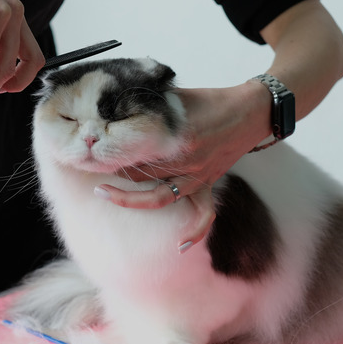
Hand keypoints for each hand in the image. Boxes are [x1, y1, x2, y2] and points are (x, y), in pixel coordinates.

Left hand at [95, 83, 270, 249]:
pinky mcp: (208, 184)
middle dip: (114, 168)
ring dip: (130, 198)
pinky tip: (179, 246)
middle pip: (140, 173)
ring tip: (104, 193)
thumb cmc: (212, 100)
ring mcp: (198, 177)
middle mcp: (186, 162)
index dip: (112, 149)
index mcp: (177, 138)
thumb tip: (119, 108)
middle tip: (91, 162)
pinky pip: (204, 214)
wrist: (251, 111)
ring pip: (159, 197)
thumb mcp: (177, 97)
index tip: (94, 146)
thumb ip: (151, 105)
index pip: (135, 149)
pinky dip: (194, 232)